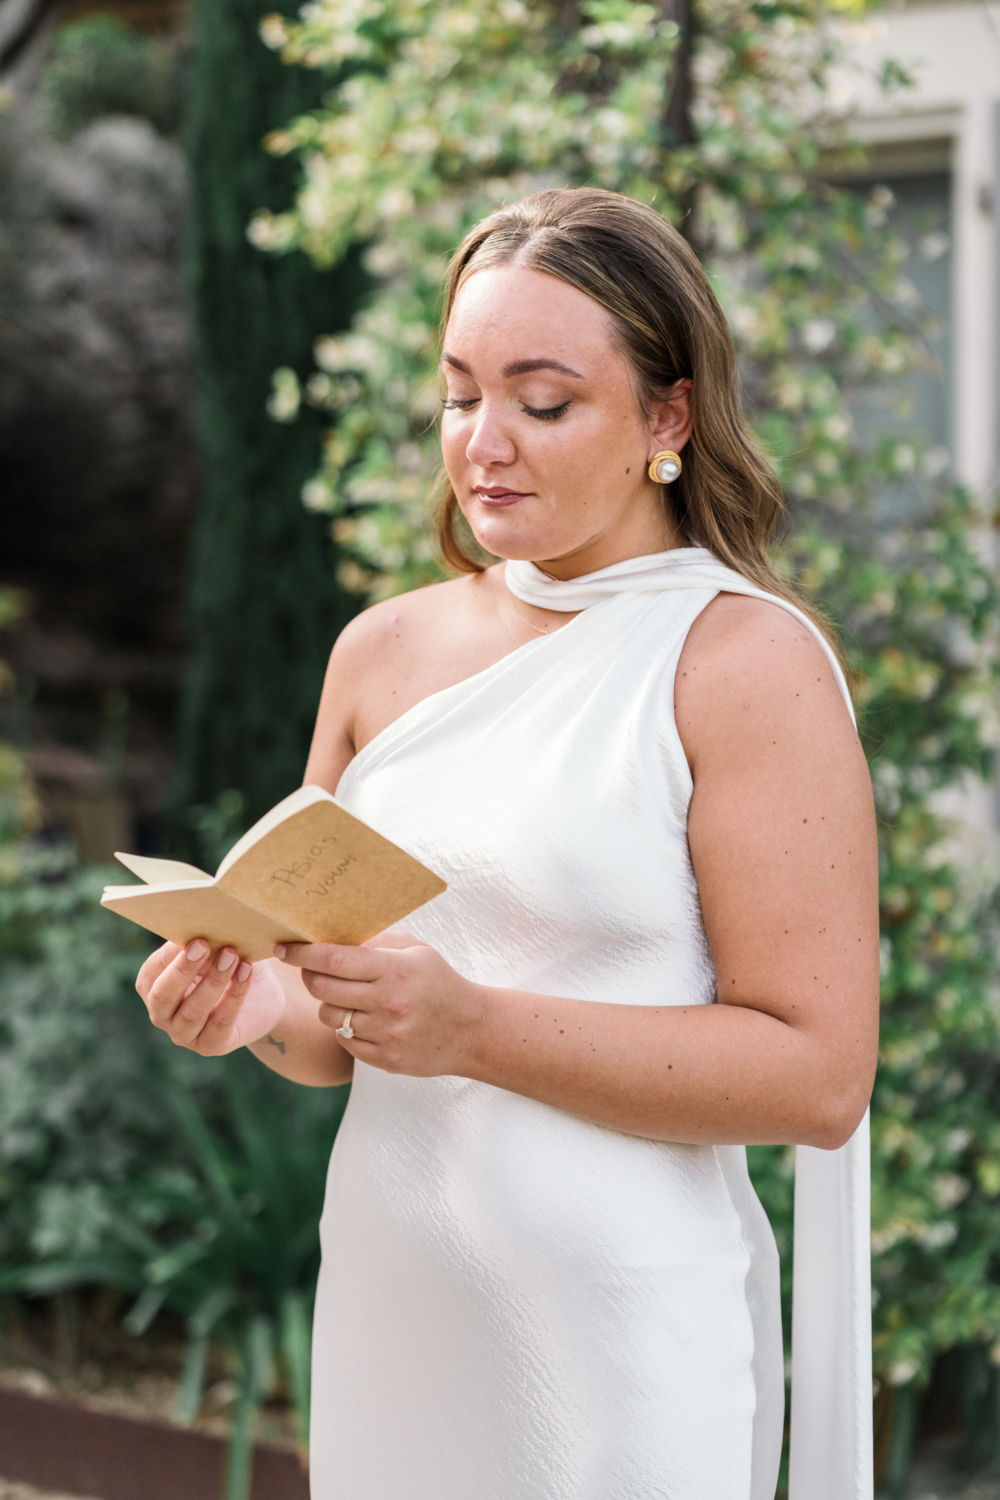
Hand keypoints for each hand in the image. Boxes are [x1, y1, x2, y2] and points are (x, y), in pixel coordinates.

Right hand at [136, 940, 285, 1054]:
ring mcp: (184, 1035)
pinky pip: (220, 1023)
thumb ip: (201, 941)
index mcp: (153, 987)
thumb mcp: (213, 949)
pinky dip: (234, 996)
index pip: (152, 973)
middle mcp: (162, 1015)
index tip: (193, 934)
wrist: (262, 995)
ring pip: (193, 1012)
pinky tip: (246, 973)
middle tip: (205, 944)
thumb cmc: (228, 964)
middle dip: (184, 969)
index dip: (171, 955)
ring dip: (213, 981)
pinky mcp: (211, 1045)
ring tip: (232, 956)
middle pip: (163, 995)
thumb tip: (197, 923)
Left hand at [275, 932, 487, 1076]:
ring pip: (330, 1016)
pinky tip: (364, 1019)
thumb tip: (334, 935)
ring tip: (348, 997)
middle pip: (323, 988)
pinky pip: (344, 1041)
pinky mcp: (384, 1059)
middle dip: (309, 976)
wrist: (471, 1030)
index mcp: (394, 970)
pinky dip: (346, 1029)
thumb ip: (377, 943)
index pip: (334, 959)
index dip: (303, 953)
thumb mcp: (416, 951)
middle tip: (311, 969)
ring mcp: (385, 1034)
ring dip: (330, 1004)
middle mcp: (388, 1002)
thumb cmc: (439, 983)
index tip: (283, 947)